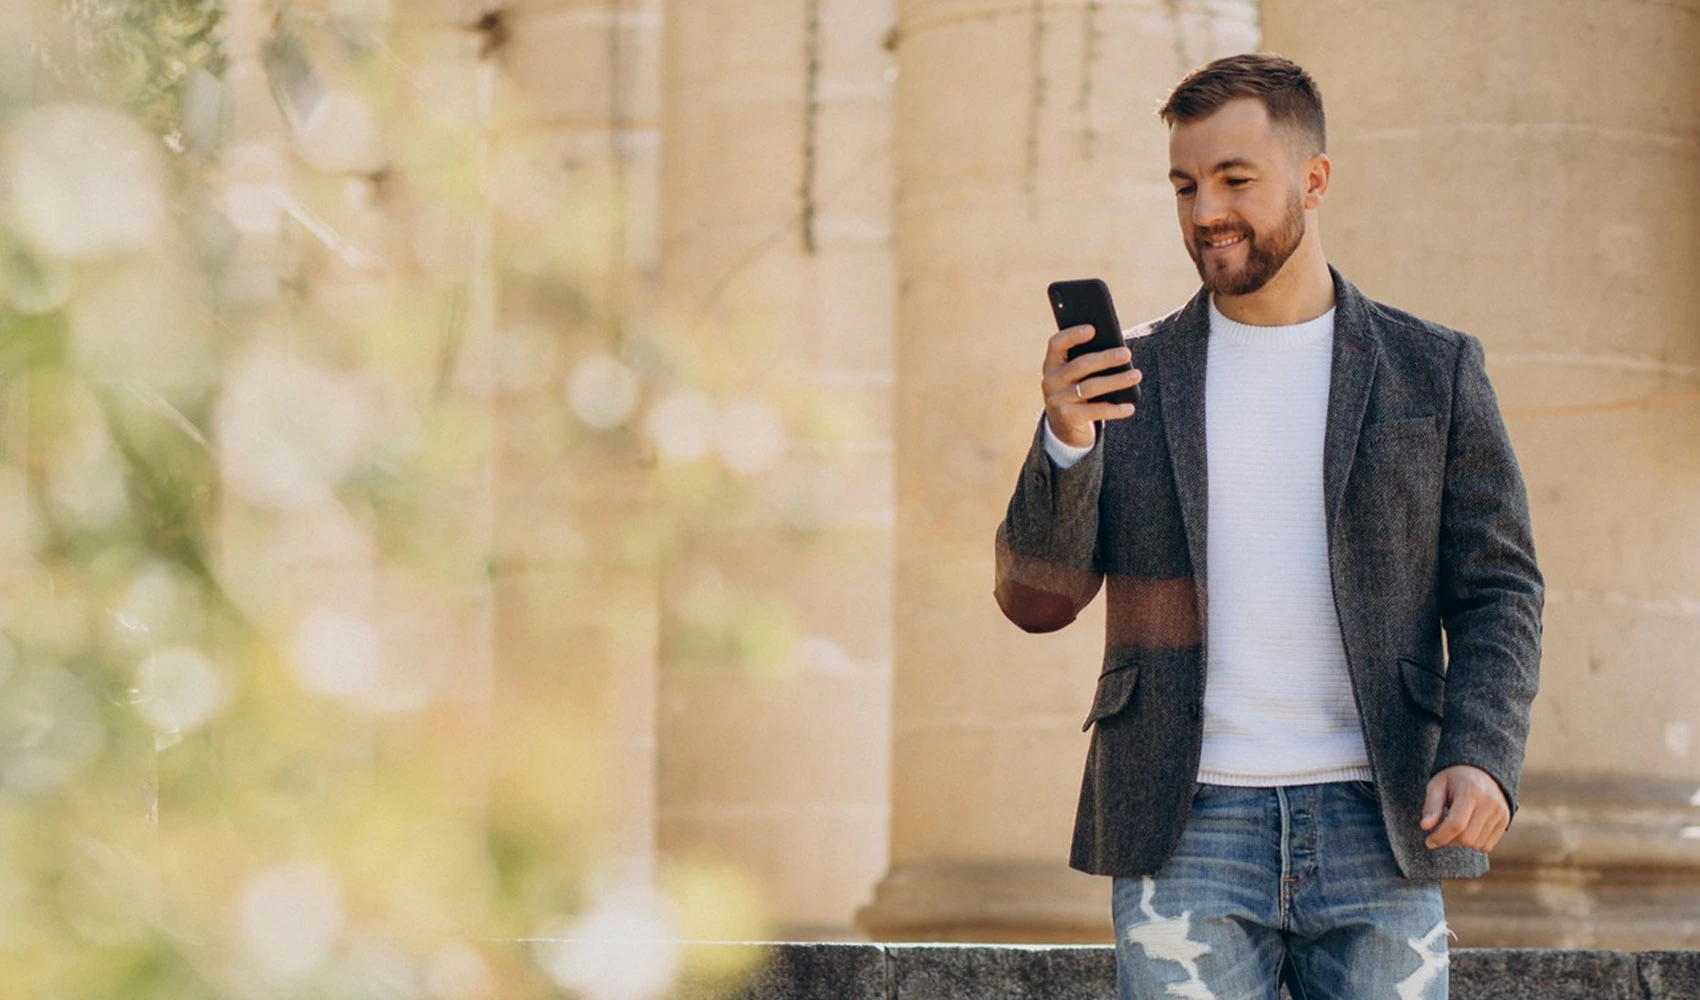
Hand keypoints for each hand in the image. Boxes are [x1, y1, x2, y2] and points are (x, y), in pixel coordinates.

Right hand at [1042, 325, 1143, 447]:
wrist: (1063, 426)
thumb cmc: (1076, 390)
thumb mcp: (1076, 375)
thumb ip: (1087, 361)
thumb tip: (1117, 351)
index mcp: (1052, 363)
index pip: (1057, 343)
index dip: (1073, 335)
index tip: (1093, 329)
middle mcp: (1051, 380)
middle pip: (1081, 365)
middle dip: (1106, 358)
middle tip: (1126, 353)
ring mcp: (1058, 400)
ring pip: (1091, 387)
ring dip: (1116, 381)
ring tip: (1136, 375)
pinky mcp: (1068, 417)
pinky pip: (1095, 411)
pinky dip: (1114, 409)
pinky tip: (1129, 407)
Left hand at [1421, 764, 1509, 852]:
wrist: (1481, 770)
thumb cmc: (1454, 779)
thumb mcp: (1437, 785)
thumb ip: (1431, 806)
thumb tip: (1425, 826)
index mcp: (1471, 791)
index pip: (1456, 824)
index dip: (1440, 837)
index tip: (1428, 841)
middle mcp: (1490, 802)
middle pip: (1467, 838)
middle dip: (1449, 841)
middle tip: (1439, 834)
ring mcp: (1500, 812)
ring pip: (1477, 844)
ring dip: (1460, 843)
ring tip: (1452, 830)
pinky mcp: (1505, 820)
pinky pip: (1487, 845)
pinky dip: (1473, 844)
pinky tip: (1465, 831)